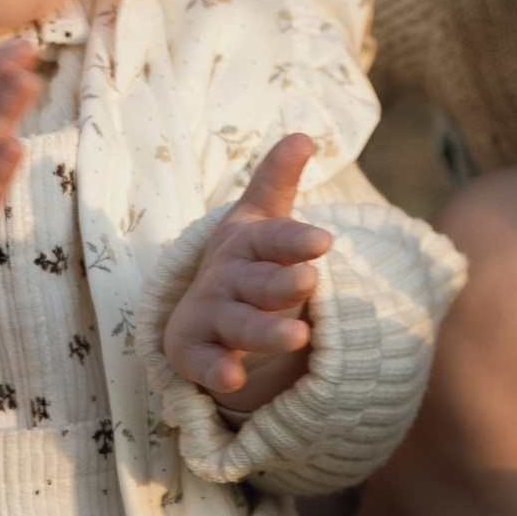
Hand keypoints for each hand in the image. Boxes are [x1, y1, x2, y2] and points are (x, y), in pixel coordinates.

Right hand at [161, 136, 326, 418]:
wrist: (202, 305)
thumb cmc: (247, 259)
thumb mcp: (262, 219)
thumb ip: (278, 181)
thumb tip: (304, 134)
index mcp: (246, 243)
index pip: (272, 238)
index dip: (294, 240)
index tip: (324, 240)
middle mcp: (225, 277)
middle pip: (256, 282)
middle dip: (281, 283)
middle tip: (312, 281)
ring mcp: (207, 314)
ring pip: (237, 324)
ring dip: (263, 333)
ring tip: (298, 340)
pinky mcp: (192, 350)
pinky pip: (201, 363)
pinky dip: (214, 371)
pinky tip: (234, 381)